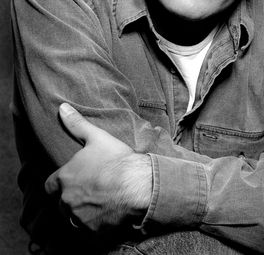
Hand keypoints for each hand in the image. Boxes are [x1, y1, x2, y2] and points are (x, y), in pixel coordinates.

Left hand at [45, 103, 151, 230]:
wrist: (138, 184)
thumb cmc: (117, 160)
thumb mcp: (97, 137)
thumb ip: (76, 124)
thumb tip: (62, 108)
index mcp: (65, 178)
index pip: (50, 185)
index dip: (60, 182)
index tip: (71, 179)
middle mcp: (68, 200)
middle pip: (62, 202)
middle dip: (72, 197)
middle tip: (90, 189)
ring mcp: (80, 217)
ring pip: (73, 217)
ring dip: (81, 211)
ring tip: (98, 202)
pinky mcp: (93, 231)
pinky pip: (88, 230)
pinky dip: (93, 224)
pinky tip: (106, 213)